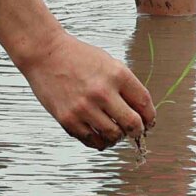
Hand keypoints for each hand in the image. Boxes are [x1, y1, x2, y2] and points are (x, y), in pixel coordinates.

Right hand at [20, 31, 156, 148]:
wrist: (45, 53)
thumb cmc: (79, 57)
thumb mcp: (109, 63)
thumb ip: (125, 85)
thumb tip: (140, 112)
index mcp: (117, 75)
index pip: (144, 104)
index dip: (150, 117)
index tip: (149, 123)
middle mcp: (102, 92)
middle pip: (132, 124)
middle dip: (137, 131)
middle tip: (135, 132)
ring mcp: (84, 108)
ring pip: (113, 136)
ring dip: (118, 137)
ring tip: (115, 132)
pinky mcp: (68, 119)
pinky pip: (91, 140)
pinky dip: (99, 142)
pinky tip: (100, 135)